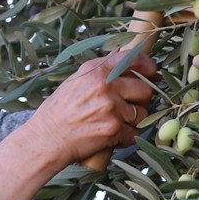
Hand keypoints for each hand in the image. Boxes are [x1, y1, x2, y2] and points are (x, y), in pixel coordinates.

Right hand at [28, 49, 158, 168]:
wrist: (46, 139)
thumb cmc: (58, 112)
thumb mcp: (76, 82)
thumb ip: (101, 74)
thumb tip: (128, 68)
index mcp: (95, 70)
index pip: (132, 59)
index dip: (147, 66)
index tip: (152, 72)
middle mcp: (105, 86)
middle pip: (144, 89)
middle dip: (141, 99)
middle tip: (130, 106)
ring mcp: (111, 108)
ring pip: (142, 113)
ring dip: (134, 120)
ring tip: (117, 123)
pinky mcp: (113, 129)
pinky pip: (134, 133)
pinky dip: (127, 137)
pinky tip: (113, 137)